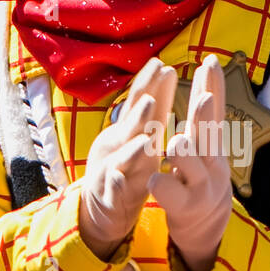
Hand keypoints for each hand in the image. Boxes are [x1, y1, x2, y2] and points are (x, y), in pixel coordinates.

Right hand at [78, 57, 175, 259]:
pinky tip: (120, 179)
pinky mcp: (107, 194)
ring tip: (145, 138)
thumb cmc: (127, 165)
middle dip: (140, 110)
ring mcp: (109, 169)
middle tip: (152, 98)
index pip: (138, 104)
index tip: (161, 65)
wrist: (102, 205)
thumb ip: (152, 110)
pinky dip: (116, 183)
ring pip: (121, 157)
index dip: (149, 86)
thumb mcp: (141, 137)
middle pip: (129, 126)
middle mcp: (116, 146)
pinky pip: (112, 189)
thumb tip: (167, 73)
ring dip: (132, 147)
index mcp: (127, 132)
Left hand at [148, 55, 232, 270]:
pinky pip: (170, 195)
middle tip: (203, 98)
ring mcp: (199, 186)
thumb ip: (204, 113)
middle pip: (208, 136)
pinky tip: (155, 181)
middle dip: (205, 117)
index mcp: (209, 143)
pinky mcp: (184, 207)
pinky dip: (163, 187)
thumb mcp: (204, 142)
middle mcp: (210, 162)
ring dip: (185, 153)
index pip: (212, 110)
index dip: (213, 87)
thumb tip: (209, 70)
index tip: (210, 61)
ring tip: (178, 142)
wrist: (205, 224)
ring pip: (192, 167)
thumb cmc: (199, 174)